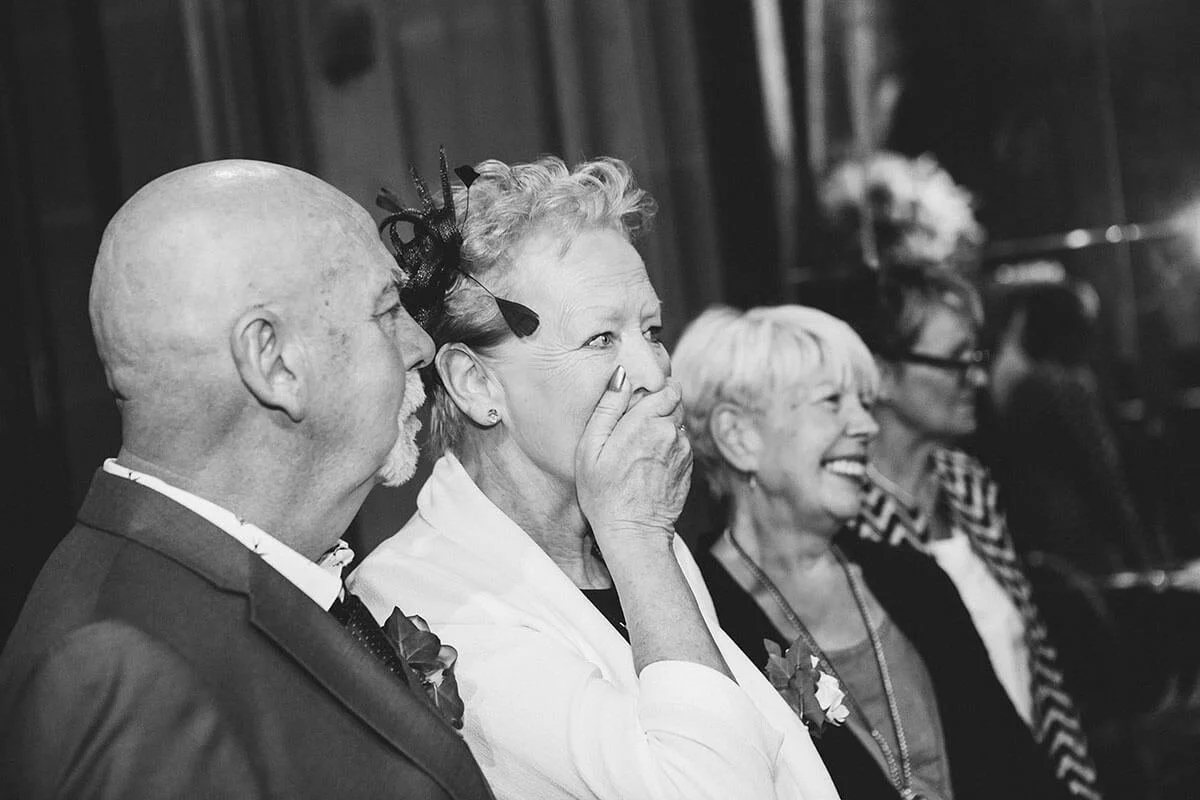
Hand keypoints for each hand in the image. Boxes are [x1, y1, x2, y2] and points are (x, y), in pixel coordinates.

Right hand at [575, 366, 692, 548]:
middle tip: (634, 429)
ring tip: (639, 452)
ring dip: (664, 431)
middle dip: (659, 410)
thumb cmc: (604, 493)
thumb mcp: (591, 448)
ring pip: (678, 427)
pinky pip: (680, 448)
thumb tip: (621, 377)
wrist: (633, 533)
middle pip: (676, 406)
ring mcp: (684, 452)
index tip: (641, 401)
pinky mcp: (689, 469)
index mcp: (648, 422)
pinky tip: (648, 467)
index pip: (669, 389)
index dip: (656, 392)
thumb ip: (608, 407)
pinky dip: (668, 450)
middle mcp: (672, 433)